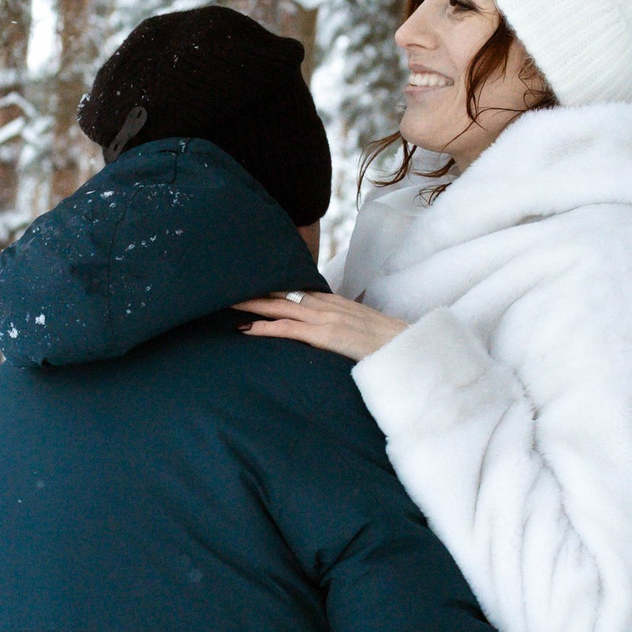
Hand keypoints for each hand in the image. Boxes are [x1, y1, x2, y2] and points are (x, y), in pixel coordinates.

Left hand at [235, 290, 407, 360]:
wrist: (405, 348)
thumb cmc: (384, 343)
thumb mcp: (357, 328)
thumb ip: (338, 325)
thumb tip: (323, 332)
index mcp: (332, 302)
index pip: (294, 290)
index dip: (270, 287)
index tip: (248, 284)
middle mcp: (326, 304)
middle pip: (281, 293)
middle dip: (253, 290)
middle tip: (226, 286)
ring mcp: (325, 318)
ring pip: (279, 306)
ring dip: (251, 305)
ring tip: (226, 303)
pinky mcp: (326, 334)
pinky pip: (288, 329)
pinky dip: (264, 328)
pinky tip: (245, 329)